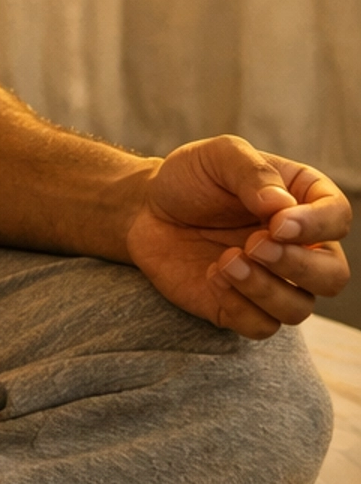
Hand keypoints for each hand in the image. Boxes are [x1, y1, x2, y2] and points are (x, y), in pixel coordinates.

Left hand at [123, 135, 350, 337]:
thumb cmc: (191, 178)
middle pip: (332, 275)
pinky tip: (213, 276)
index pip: (338, 219)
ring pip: (299, 309)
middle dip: (297, 266)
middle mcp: (298, 246)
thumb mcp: (219, 156)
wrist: (146, 208)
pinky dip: (240, 307)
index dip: (317, 226)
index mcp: (303, 201)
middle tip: (253, 245)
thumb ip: (253, 173)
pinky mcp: (241, 308)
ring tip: (226, 261)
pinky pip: (261, 327)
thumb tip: (281, 207)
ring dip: (265, 290)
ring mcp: (272, 281)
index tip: (277, 223)